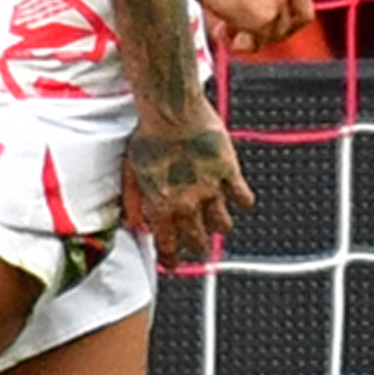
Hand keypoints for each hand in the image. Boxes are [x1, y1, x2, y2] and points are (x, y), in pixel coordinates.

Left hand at [125, 102, 252, 267]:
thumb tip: (133, 223)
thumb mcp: (130, 171)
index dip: (171, 260)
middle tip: (197, 244)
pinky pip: (243, 199)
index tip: (173, 264)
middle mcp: (187, 203)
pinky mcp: (229, 172)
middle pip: (198, 240)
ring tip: (216, 221)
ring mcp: (210, 189)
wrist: (171, 110)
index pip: (168, 246)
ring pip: (222, 225)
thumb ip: (133, 202)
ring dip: (218, 227)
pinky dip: (242, 202)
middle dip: (196, 246)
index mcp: (162, 205)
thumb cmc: (149, 136)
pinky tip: (238, 199)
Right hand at [180, 0, 314, 52]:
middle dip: (279, 28)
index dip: (286, 8)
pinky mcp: (264, 17)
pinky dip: (240, 43)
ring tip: (230, 29)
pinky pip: (257, 42)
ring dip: (254, 35)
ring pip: (277, 32)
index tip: (273, 14)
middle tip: (257, 32)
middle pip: (300, 16)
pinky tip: (224, 33)